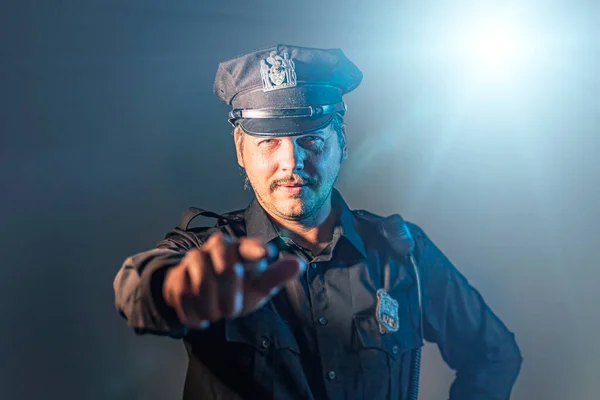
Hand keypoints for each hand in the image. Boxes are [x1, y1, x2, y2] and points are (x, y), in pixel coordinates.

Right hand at [162, 231, 304, 328]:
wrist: (200, 296)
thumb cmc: (236, 287)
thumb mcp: (258, 286)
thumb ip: (276, 276)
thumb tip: (298, 264)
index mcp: (240, 248)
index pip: (248, 246)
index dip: (256, 250)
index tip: (265, 256)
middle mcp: (216, 248)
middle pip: (227, 268)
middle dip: (231, 296)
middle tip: (232, 310)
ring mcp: (194, 260)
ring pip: (202, 285)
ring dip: (211, 307)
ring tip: (216, 313)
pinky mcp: (176, 276)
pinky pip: (183, 297)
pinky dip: (194, 314)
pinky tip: (201, 320)